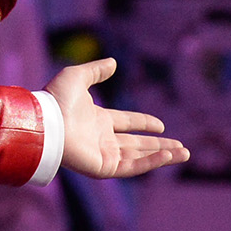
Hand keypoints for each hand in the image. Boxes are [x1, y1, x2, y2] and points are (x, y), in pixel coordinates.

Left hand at [49, 58, 188, 178]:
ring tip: (184, 154)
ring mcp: (103, 154)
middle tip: (181, 147)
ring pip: (139, 157)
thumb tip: (113, 62)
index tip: (161, 125)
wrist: (47, 122)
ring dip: (162, 155)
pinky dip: (151, 162)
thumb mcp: (78, 76)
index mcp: (97, 120)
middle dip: (159, 145)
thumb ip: (96, 70)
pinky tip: (168, 156)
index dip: (144, 123)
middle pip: (137, 143)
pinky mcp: (103, 167)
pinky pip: (132, 166)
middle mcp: (102, 139)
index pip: (127, 123)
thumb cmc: (57, 100)